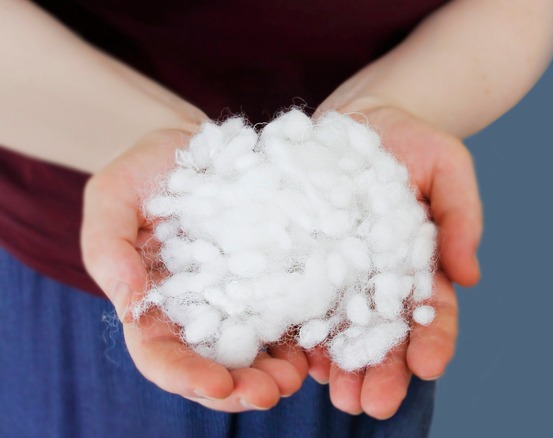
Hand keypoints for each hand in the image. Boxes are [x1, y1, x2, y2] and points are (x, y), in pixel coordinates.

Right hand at [81, 129, 308, 411]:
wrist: (204, 143)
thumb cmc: (151, 168)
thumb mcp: (114, 193)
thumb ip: (108, 246)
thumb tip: (129, 304)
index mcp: (154, 304)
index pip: (161, 355)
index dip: (185, 376)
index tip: (217, 385)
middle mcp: (199, 313)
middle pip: (213, 366)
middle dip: (239, 388)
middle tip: (270, 392)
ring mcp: (241, 300)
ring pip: (256, 353)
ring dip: (275, 374)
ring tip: (297, 376)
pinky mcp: (277, 281)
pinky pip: (290, 318)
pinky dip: (302, 340)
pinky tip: (316, 345)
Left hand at [307, 104, 482, 418]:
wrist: (358, 118)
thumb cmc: (412, 141)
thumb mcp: (448, 166)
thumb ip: (461, 217)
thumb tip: (470, 275)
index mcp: (421, 265)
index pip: (433, 311)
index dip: (434, 339)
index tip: (429, 365)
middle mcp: (380, 281)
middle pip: (386, 334)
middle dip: (384, 372)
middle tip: (375, 404)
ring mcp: (339, 276)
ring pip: (342, 331)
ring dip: (343, 369)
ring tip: (340, 398)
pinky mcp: (302, 264)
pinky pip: (300, 305)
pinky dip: (302, 338)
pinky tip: (301, 364)